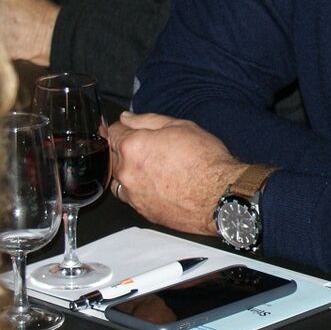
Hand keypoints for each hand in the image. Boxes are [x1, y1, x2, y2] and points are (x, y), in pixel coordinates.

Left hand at [104, 112, 245, 234]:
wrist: (219, 196)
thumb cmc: (205, 160)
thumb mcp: (181, 126)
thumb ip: (148, 120)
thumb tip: (127, 118)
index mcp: (133, 146)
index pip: (111, 132)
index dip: (121, 128)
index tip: (128, 129)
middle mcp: (126, 172)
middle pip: (112, 156)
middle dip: (126, 150)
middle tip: (149, 148)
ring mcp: (132, 194)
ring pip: (118, 179)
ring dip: (129, 172)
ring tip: (153, 169)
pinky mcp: (142, 211)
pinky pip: (131, 197)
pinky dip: (139, 190)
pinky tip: (159, 185)